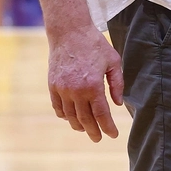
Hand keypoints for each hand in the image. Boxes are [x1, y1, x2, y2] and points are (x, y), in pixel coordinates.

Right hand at [47, 25, 123, 142]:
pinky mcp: (52, 86)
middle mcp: (76, 91)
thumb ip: (117, 84)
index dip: (108, 127)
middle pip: (85, 119)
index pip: (101, 114)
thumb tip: (118, 104)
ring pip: (70, 116)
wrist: (69, 32)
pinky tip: (72, 118)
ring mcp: (62, 90)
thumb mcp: (113, 61)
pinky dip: (65, 116)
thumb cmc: (95, 45)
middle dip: (93, 131)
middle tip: (99, 138)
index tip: (113, 135)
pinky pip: (58, 107)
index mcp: (93, 86)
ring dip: (79, 125)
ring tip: (86, 129)